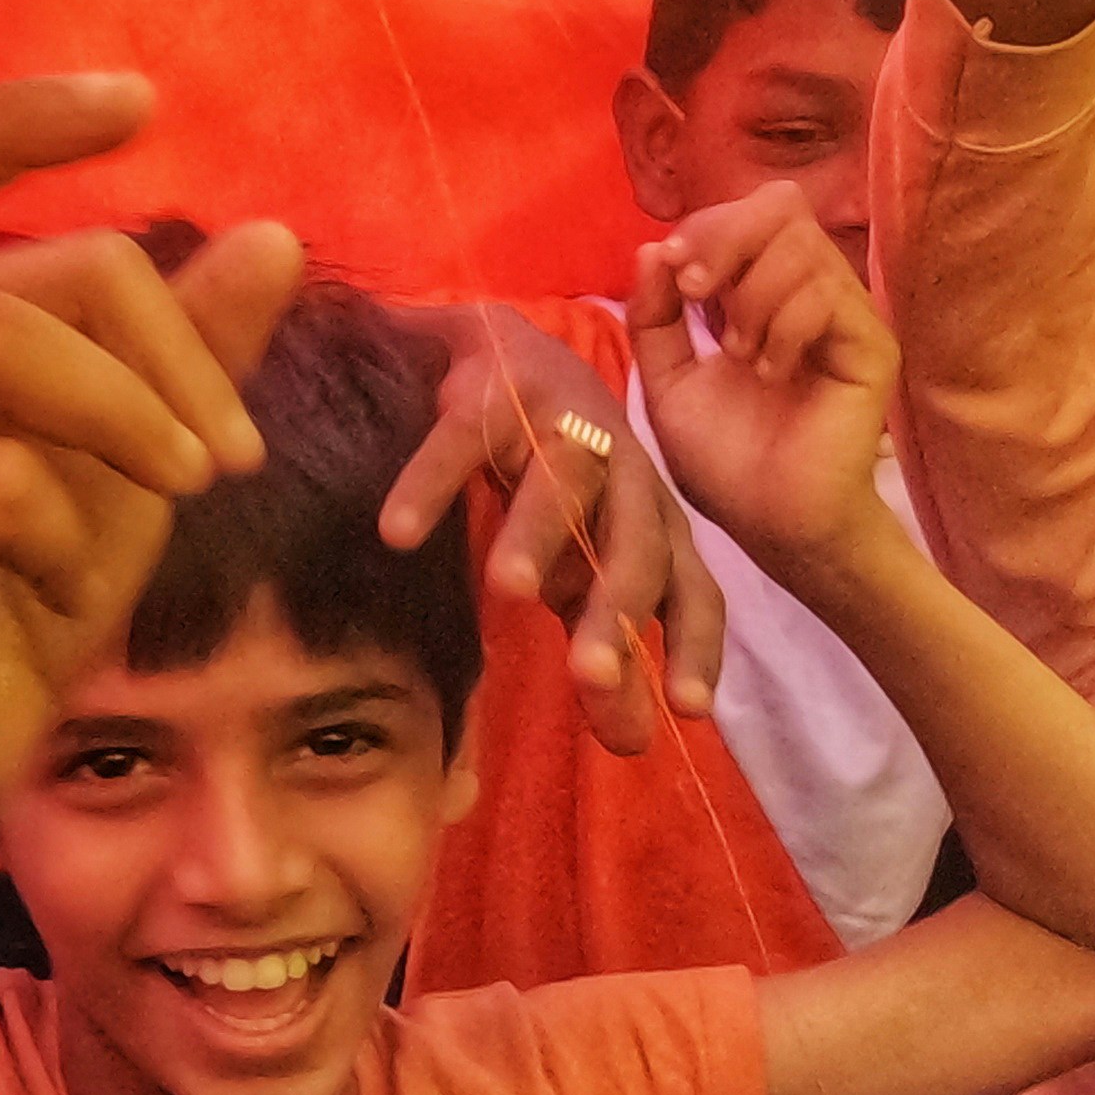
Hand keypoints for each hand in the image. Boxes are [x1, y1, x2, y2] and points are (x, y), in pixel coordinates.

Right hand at [0, 79, 299, 838]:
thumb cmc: (30, 579)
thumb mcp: (138, 453)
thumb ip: (196, 348)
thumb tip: (276, 235)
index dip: (11, 111)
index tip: (140, 99)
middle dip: (154, 327)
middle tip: (234, 445)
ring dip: (127, 414)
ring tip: (189, 487)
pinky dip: (63, 531)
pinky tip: (61, 582)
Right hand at [381, 304, 724, 750]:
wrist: (500, 348)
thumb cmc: (553, 482)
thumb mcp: (581, 570)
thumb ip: (606, 653)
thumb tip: (636, 746)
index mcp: (654, 524)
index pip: (693, 589)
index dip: (696, 644)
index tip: (690, 709)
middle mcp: (625, 474)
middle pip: (634, 543)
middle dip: (616, 608)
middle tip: (590, 674)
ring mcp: (565, 423)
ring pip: (562, 480)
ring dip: (537, 532)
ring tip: (507, 589)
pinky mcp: (496, 387)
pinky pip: (461, 436)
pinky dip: (431, 481)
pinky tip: (398, 531)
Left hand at [623, 185, 903, 591]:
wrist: (775, 526)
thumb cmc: (728, 466)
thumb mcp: (666, 382)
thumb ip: (654, 316)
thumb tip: (654, 248)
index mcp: (763, 294)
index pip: (747, 216)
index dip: (707, 228)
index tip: (675, 276)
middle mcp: (811, 295)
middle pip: (782, 207)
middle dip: (726, 241)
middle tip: (697, 295)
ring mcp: (847, 319)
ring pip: (802, 248)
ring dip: (752, 298)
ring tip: (741, 357)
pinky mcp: (873, 348)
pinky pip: (827, 297)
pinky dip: (784, 328)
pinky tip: (772, 375)